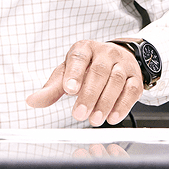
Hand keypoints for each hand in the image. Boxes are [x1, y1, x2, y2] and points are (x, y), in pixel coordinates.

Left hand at [25, 40, 143, 126]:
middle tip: (79, 114)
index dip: (74, 73)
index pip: (79, 57)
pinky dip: (123, 105)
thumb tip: (32, 101)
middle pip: (99, 71)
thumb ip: (52, 88)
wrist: (117, 59)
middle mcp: (105, 53)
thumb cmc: (88, 67)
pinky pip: (132, 89)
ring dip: (105, 102)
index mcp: (85, 48)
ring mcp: (122, 63)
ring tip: (95, 120)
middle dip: (89, 95)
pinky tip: (112, 117)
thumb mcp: (67, 73)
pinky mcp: (135, 76)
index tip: (69, 89)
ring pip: (116, 81)